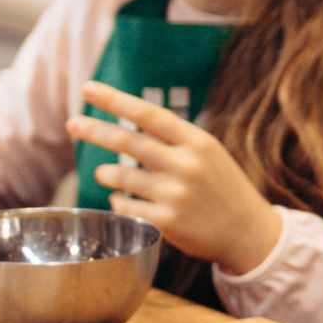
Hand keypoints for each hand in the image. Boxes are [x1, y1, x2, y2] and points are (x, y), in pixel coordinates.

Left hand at [67, 81, 282, 273]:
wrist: (249, 233)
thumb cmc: (223, 187)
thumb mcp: (208, 153)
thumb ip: (172, 139)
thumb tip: (125, 122)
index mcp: (197, 141)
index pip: (148, 114)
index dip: (115, 100)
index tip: (88, 89)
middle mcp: (186, 165)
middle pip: (127, 141)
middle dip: (94, 130)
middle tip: (72, 124)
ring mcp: (176, 195)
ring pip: (122, 176)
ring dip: (107, 173)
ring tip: (105, 173)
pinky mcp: (168, 223)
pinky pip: (126, 207)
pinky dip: (118, 201)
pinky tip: (121, 200)